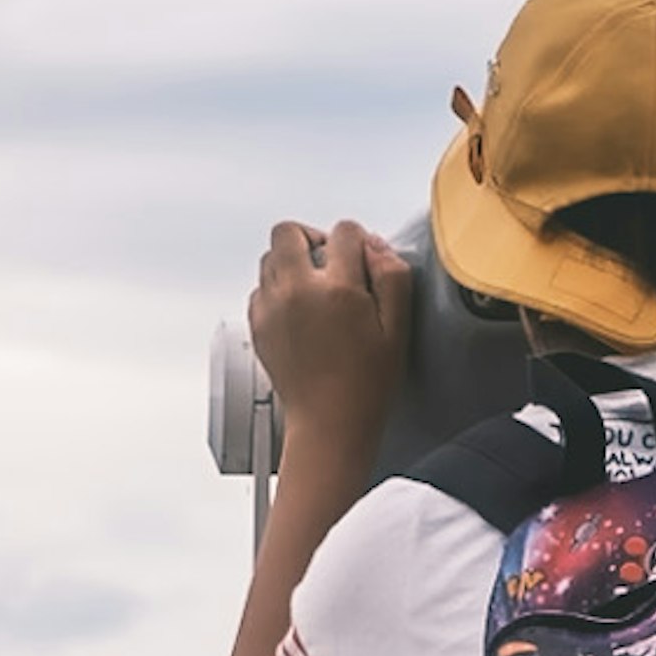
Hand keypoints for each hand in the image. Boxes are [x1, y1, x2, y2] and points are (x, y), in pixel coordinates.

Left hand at [248, 217, 406, 451]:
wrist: (329, 424)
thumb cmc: (366, 385)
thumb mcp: (397, 330)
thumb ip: (393, 278)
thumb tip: (376, 247)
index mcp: (337, 288)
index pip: (344, 232)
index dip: (360, 242)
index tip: (365, 262)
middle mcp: (296, 290)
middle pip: (290, 231)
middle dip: (312, 237)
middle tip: (330, 261)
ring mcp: (271, 307)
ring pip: (270, 257)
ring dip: (292, 262)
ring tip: (314, 289)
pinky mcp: (258, 325)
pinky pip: (260, 288)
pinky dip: (278, 289)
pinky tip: (299, 312)